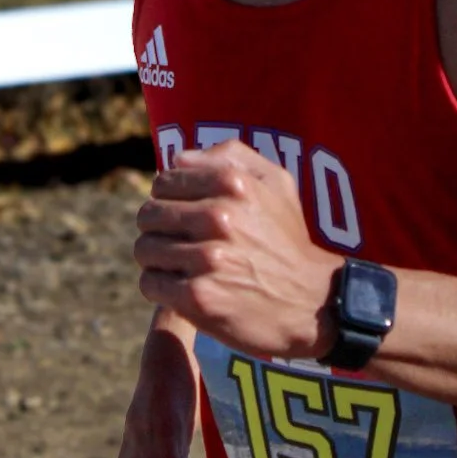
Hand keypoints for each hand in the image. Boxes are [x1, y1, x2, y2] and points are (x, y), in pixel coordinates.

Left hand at [134, 142, 341, 360]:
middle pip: (148, 215)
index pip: (164, 182)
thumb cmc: (288, 240)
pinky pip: (150, 283)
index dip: (168, 199)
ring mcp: (207, 258)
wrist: (311, 302)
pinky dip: (161, 288)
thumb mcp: (277, 184)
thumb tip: (179, 158)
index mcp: (233, 182)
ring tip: (181, 267)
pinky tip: (183, 288)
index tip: (183, 216)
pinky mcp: (197, 297)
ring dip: (158, 260)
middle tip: (179, 244)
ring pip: (145, 249)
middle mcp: (218, 216)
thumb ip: (231, 155)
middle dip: (159, 229)